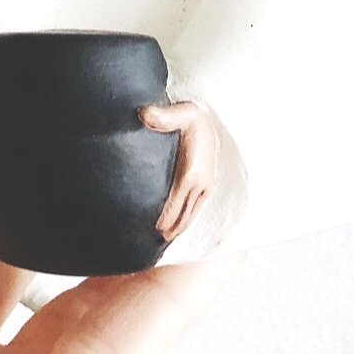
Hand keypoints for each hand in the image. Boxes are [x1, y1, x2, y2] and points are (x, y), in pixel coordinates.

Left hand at [138, 100, 217, 241]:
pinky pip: (196, 208)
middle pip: (184, 216)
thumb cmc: (191, 115)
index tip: (153, 230)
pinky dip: (187, 219)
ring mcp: (206, 185)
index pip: (176, 204)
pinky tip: (176, 226)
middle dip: (170, 230)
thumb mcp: (180, 112)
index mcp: (192, 171)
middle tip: (154, 241)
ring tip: (163, 240)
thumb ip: (162, 116)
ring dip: (179, 228)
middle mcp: (201, 183)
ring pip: (192, 215)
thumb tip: (143, 114)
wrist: (210, 119)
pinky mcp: (208, 185)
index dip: (165, 220)